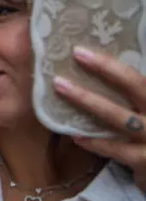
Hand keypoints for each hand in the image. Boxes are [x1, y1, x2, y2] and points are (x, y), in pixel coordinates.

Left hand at [57, 47, 145, 190]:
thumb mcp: (142, 109)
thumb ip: (129, 95)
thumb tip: (94, 70)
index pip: (137, 77)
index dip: (111, 63)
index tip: (80, 50)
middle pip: (137, 86)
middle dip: (106, 69)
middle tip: (76, 54)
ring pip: (120, 117)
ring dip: (89, 101)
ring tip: (61, 88)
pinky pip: (118, 150)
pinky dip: (96, 142)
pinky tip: (75, 136)